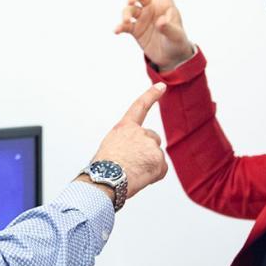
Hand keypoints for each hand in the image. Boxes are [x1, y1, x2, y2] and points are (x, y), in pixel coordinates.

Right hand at [92, 83, 168, 198]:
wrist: (106, 179)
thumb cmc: (103, 169)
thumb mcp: (111, 147)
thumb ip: (127, 144)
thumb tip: (137, 155)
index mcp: (124, 128)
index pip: (140, 107)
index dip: (151, 95)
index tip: (162, 86)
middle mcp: (140, 132)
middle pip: (153, 139)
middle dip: (147, 150)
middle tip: (132, 163)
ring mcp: (151, 145)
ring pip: (156, 156)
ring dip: (148, 165)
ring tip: (132, 173)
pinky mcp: (159, 160)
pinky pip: (160, 170)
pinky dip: (153, 176)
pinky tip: (140, 178)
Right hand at [114, 0, 193, 69]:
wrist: (172, 58)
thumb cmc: (178, 42)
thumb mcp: (177, 35)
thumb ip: (169, 28)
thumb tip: (160, 22)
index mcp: (164, 2)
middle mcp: (151, 7)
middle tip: (131, 1)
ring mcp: (142, 18)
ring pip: (129, 9)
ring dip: (126, 13)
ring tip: (126, 21)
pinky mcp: (135, 30)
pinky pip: (125, 25)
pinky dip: (120, 27)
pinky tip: (116, 31)